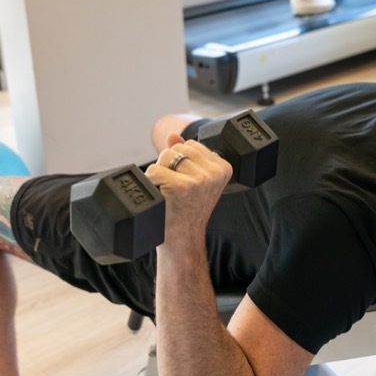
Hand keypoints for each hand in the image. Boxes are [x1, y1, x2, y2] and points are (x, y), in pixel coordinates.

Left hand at [145, 134, 231, 249]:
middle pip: (177, 148)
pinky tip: (161, 197)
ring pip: (165, 157)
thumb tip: (172, 135)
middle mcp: (215, 173)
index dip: (181, 163)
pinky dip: (151, 182)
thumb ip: (186, 154)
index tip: (187, 185)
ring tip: (169, 194)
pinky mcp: (182, 187)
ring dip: (160, 174)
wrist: (183, 240)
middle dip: (169, 166)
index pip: (190, 144)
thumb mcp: (194, 179)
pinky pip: (154, 170)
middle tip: (176, 191)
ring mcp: (200, 180)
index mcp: (224, 167)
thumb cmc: (186, 210)